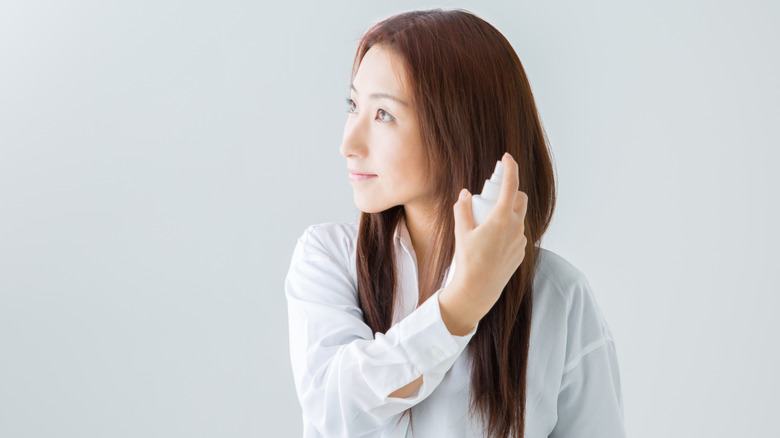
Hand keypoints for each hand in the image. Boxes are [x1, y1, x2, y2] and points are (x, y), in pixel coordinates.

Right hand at [447, 152, 528, 310]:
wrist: (478, 290)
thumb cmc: (468, 261)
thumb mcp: (461, 232)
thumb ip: (463, 209)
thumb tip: (465, 195)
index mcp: (501, 219)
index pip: (511, 185)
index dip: (510, 168)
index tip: (507, 158)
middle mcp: (515, 227)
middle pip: (520, 199)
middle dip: (510, 192)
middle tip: (492, 197)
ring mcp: (520, 241)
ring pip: (518, 217)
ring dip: (507, 213)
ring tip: (487, 224)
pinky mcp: (520, 252)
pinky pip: (517, 234)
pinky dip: (507, 230)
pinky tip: (492, 242)